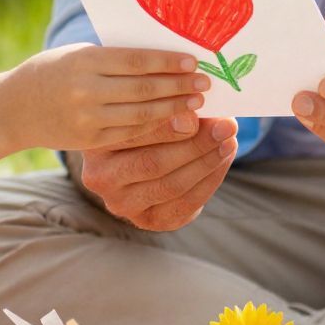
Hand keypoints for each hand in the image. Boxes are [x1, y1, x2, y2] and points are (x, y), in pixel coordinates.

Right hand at [10, 44, 209, 151]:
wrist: (13, 108)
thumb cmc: (53, 71)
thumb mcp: (78, 54)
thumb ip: (115, 57)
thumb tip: (164, 56)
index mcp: (84, 61)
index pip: (137, 61)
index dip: (168, 62)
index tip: (193, 61)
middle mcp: (86, 90)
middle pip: (144, 88)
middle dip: (179, 86)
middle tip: (205, 82)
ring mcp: (87, 118)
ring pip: (141, 114)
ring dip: (174, 107)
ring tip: (196, 101)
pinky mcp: (89, 140)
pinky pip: (131, 133)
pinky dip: (156, 126)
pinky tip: (174, 119)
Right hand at [78, 114, 238, 230]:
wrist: (143, 156)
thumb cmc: (147, 121)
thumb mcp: (148, 107)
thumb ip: (166, 108)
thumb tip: (193, 114)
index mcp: (94, 143)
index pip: (132, 132)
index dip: (169, 120)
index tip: (200, 104)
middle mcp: (100, 178)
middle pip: (153, 162)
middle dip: (196, 143)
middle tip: (226, 124)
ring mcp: (122, 204)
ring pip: (171, 185)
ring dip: (207, 162)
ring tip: (230, 139)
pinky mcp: (147, 221)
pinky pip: (184, 204)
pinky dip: (210, 180)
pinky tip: (225, 158)